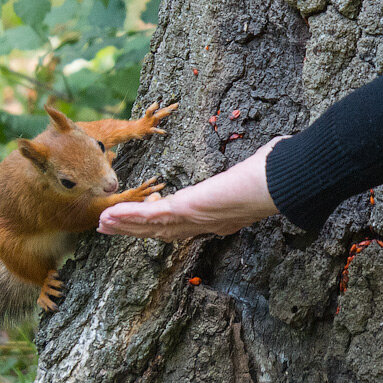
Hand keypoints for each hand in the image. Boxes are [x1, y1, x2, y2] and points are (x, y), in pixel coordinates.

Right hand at [97, 137, 286, 240]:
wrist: (279, 186)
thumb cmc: (278, 177)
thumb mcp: (264, 171)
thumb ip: (262, 166)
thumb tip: (277, 150)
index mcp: (223, 217)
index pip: (187, 225)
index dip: (164, 226)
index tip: (150, 224)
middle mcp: (207, 224)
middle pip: (163, 232)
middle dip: (136, 231)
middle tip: (112, 229)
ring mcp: (195, 219)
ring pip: (152, 228)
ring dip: (125, 226)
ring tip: (103, 224)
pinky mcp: (186, 210)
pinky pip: (151, 217)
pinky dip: (128, 217)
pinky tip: (109, 217)